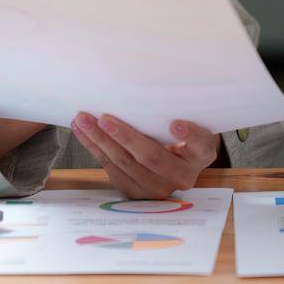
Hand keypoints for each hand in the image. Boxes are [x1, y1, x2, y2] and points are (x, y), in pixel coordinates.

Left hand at [70, 113, 217, 199]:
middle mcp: (183, 177)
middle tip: (104, 118)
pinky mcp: (137, 193)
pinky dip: (95, 149)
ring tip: (83, 120)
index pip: (200, 145)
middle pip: (152, 157)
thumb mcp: (191, 122)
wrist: (175, 162)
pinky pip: (111, 169)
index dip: (190, 136)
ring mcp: (159, 189)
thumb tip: (149, 89)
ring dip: (100, 141)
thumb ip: (178, 113)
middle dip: (125, 137)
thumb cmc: (180, 134)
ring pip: (126, 164)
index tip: (176, 125)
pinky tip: (83, 133)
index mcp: (201, 155)